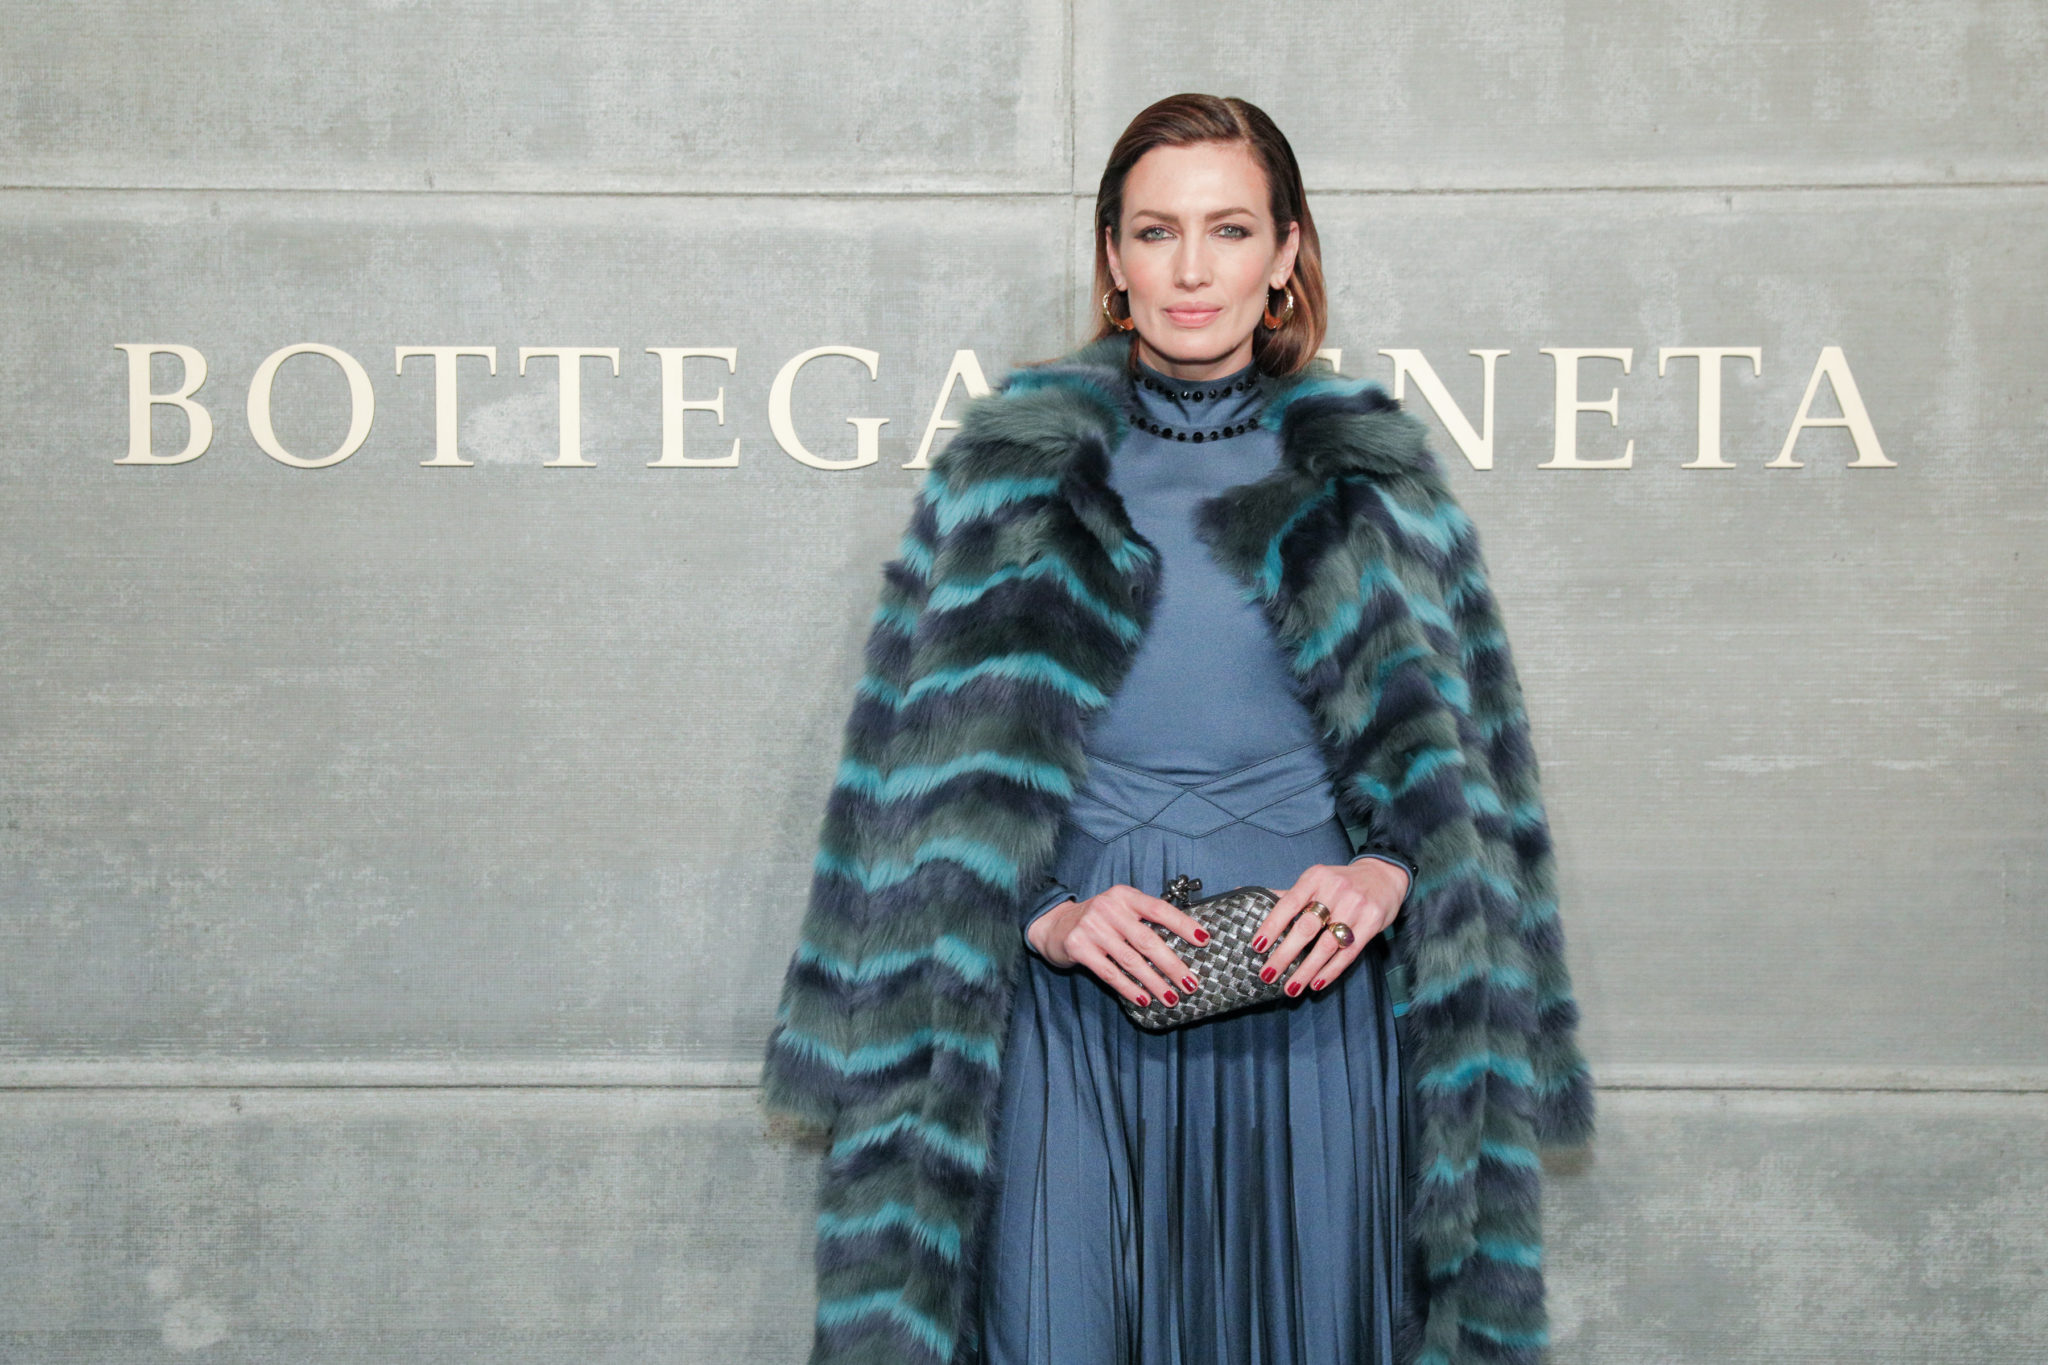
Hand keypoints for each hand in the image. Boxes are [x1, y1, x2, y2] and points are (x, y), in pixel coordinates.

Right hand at [1026, 884, 1212, 1008]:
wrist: (1054, 925)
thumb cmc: (1098, 920)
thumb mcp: (1119, 909)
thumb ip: (1143, 919)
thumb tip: (1184, 944)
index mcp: (1124, 895)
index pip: (1159, 909)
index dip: (1183, 925)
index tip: (1204, 940)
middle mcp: (1108, 908)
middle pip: (1148, 940)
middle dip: (1172, 965)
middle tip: (1191, 983)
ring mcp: (1092, 928)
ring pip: (1131, 960)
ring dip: (1154, 982)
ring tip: (1171, 997)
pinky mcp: (1078, 947)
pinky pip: (1110, 973)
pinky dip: (1129, 988)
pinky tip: (1143, 999)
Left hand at [1253, 859, 1410, 998]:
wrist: (1384, 876)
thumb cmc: (1341, 882)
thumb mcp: (1315, 881)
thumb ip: (1287, 895)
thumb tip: (1244, 896)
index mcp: (1315, 877)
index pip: (1289, 903)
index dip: (1272, 925)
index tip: (1258, 946)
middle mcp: (1335, 890)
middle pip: (1306, 927)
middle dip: (1285, 954)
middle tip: (1268, 974)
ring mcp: (1356, 907)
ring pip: (1327, 945)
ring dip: (1307, 970)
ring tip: (1290, 987)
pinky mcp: (1371, 924)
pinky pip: (1348, 953)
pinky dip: (1330, 971)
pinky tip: (1316, 984)